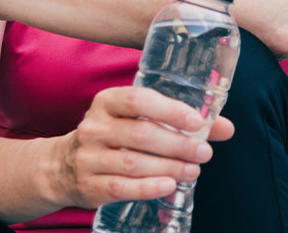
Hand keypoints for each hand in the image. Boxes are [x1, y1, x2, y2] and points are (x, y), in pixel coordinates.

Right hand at [48, 86, 234, 208]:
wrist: (62, 166)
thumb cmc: (111, 137)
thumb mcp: (135, 120)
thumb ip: (178, 121)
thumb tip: (225, 128)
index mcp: (107, 102)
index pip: (138, 99)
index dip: (169, 109)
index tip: (196, 121)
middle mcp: (95, 127)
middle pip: (141, 134)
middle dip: (177, 144)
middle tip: (203, 152)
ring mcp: (89, 157)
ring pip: (134, 162)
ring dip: (169, 167)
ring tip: (193, 170)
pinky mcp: (89, 184)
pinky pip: (121, 187)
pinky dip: (148, 187)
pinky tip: (169, 185)